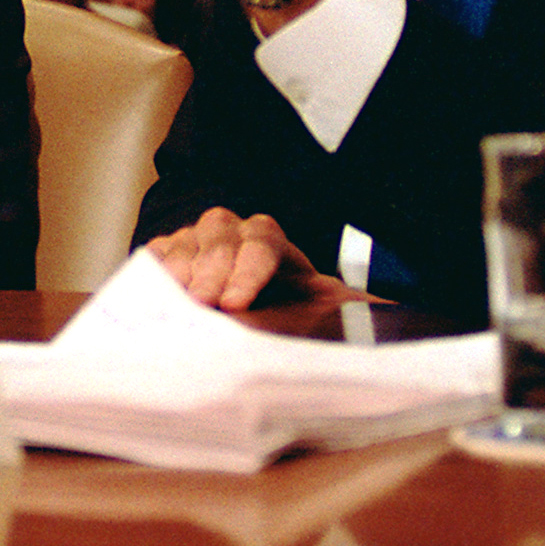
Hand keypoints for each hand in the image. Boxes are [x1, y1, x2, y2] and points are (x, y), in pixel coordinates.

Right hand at [146, 206, 359, 311]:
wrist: (251, 303)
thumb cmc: (287, 308)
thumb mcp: (324, 305)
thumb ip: (357, 308)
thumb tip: (397, 314)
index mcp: (270, 240)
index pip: (262, 243)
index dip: (248, 270)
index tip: (236, 303)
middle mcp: (231, 231)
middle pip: (219, 239)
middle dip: (212, 273)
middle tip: (205, 304)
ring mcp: (194, 239)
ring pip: (185, 244)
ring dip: (179, 274)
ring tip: (174, 303)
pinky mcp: (166, 254)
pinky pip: (154, 256)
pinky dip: (150, 274)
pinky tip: (147, 293)